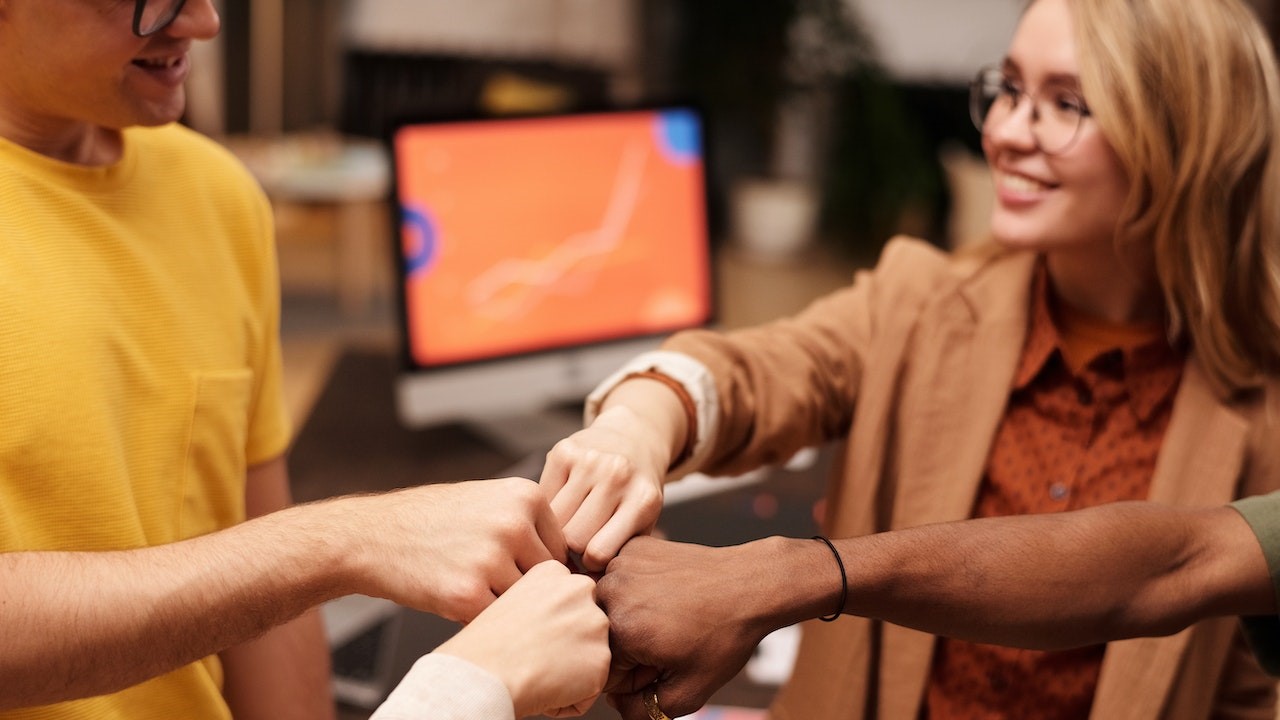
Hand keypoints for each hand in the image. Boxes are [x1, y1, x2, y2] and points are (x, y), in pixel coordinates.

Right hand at [338, 477, 566, 621]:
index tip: (515, 572)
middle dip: (528, 589)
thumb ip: (528, 523)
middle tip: (499, 591)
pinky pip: (498, 619)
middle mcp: (514, 524)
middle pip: (549, 576)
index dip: (540, 566)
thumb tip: (571, 562)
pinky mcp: (467, 594)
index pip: (561, 547)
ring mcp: (491, 559)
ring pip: (526, 601)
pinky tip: (460, 603)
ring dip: (508, 606)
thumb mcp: (487, 500)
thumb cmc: (432, 521)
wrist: (372, 536)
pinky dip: (484, 619)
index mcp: (525, 496)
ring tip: (478, 594)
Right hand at [436, 561, 610, 717]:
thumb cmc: (486, 646)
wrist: (484, 672)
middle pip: (584, 628)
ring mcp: (596, 623)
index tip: (526, 636)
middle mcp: (581, 589)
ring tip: (536, 671)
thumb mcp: (511, 602)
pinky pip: (591, 689)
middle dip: (564, 648)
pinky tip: (544, 688)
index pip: (568, 605)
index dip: (547, 629)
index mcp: (556, 572)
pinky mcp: (601, 659)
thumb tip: (560, 627)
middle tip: (531, 656)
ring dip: (568, 673)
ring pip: (589, 657)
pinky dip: (570, 699)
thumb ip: (544, 604)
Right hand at [540, 404, 669, 570]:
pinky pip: (542, 497)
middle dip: (571, 550)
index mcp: (642, 500)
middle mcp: (618, 476)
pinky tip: (559, 507)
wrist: (634, 438)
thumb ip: (621, 554)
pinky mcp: (564, 450)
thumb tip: (586, 593)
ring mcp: (590, 460)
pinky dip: (545, 509)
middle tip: (574, 548)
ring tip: (565, 531)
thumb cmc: (634, 494)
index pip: (598, 553)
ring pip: (553, 520)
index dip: (590, 565)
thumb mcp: (642, 523)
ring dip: (556, 531)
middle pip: (573, 538)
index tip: (590, 563)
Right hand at [596, 537, 778, 719]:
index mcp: (620, 632)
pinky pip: (621, 580)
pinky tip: (668, 591)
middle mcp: (610, 594)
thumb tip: (616, 703)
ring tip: (670, 614)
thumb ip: (643, 711)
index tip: (665, 662)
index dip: (637, 676)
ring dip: (631, 616)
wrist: (750, 584)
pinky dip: (638, 589)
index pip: (605, 672)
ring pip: (609, 609)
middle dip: (631, 647)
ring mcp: (619, 565)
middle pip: (604, 639)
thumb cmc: (724, 636)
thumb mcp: (690, 691)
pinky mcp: (631, 548)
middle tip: (671, 638)